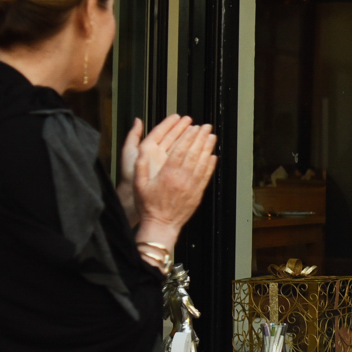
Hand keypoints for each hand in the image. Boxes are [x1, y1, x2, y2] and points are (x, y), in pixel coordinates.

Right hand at [134, 122, 217, 245]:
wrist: (161, 225)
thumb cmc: (148, 206)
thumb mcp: (138, 184)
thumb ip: (141, 165)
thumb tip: (142, 150)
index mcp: (168, 175)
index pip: (180, 151)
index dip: (188, 137)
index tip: (193, 127)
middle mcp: (182, 179)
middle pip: (194, 154)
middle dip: (201, 138)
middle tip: (206, 127)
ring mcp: (192, 186)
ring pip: (202, 163)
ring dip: (208, 148)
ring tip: (212, 137)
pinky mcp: (197, 194)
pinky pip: (206, 176)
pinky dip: (210, 165)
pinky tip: (213, 156)